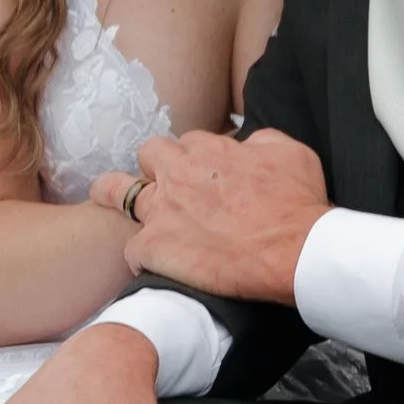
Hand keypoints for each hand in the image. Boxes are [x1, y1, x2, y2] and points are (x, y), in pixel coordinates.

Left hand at [92, 127, 328, 303]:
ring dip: (114, 192)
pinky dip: (141, 256)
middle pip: (149, 154)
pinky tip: (150, 263)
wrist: (294, 251)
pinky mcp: (155, 248)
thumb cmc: (298, 205)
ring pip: (118, 191)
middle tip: (166, 183)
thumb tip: (247, 143)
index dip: (198, 158)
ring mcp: (163, 211)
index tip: (206, 173)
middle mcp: (179, 174)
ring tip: (105, 194)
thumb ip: (261, 140)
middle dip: (156, 165)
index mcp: (210, 151)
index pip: (190, 142)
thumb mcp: (290, 152)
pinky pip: (132, 249)